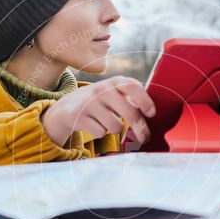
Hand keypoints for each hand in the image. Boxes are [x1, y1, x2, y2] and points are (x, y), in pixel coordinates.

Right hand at [41, 76, 155, 147]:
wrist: (68, 106)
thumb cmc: (100, 102)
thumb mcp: (114, 94)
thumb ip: (132, 100)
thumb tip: (151, 117)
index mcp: (115, 82)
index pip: (133, 86)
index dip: (145, 100)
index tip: (151, 113)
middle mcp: (102, 89)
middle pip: (129, 112)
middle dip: (139, 128)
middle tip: (144, 137)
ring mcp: (89, 102)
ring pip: (115, 126)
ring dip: (115, 129)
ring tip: (108, 122)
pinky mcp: (78, 115)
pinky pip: (101, 132)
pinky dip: (101, 132)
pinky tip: (94, 124)